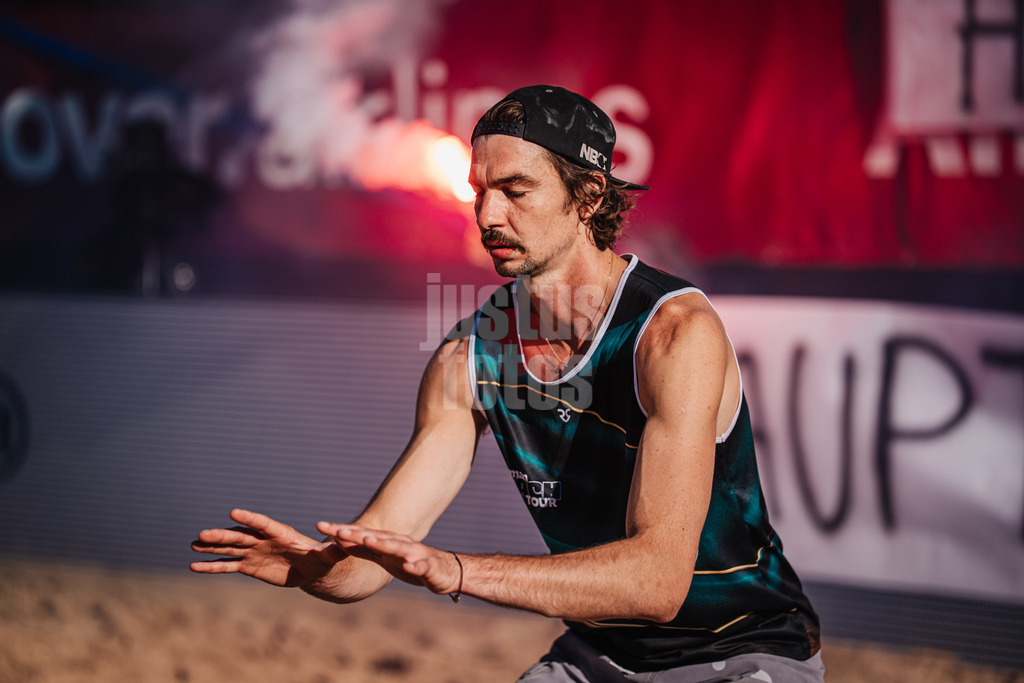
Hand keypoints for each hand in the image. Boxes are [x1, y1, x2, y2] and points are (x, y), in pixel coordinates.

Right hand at [190, 509, 344, 587]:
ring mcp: (254, 552)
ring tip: (192, 544)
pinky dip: (212, 566)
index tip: (233, 513)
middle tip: (202, 534)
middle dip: (222, 536)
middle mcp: (263, 541)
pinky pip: (227, 566)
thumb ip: (334, 550)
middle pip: (240, 536)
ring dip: (212, 547)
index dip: (249, 519)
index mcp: (281, 534)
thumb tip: (346, 543)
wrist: (310, 570)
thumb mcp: (329, 557)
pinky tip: (194, 566)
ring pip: (230, 548)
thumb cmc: (321, 560)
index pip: (262, 524)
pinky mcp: (249, 566)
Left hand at [318, 522, 461, 596]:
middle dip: (356, 534)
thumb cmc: (410, 563)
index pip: (358, 534)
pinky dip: (415, 566)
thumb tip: (338, 542)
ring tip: (368, 541)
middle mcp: (398, 543)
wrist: (444, 571)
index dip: (340, 530)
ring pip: (396, 547)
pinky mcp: (428, 567)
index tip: (319, 525)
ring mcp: (413, 554)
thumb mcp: (383, 558)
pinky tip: (409, 567)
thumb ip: (363, 550)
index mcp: (385, 542)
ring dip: (383, 544)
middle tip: (336, 530)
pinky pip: (421, 567)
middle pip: (374, 537)